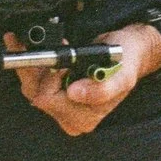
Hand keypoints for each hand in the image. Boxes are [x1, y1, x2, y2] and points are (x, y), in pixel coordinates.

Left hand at [14, 25, 160, 136]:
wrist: (129, 49)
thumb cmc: (128, 60)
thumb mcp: (122, 74)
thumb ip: (102, 89)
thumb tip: (75, 94)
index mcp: (84, 118)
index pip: (49, 100)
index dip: (52, 77)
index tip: (65, 60)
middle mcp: (69, 117)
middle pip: (35, 94)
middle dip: (38, 67)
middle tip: (53, 45)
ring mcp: (60, 106)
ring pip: (30, 86)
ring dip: (33, 62)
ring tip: (49, 43)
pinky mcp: (55, 93)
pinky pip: (33, 80)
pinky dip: (32, 63)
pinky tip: (38, 47)